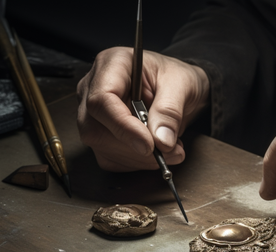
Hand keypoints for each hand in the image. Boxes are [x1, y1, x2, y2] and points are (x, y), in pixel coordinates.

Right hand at [77, 47, 208, 170]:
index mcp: (112, 65)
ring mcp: (93, 113)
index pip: (101, 100)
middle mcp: (94, 88)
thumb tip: (161, 140)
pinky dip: (137, 162)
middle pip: (94, 128)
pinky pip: (110, 158)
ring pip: (101, 146)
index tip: (149, 145)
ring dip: (139, 157)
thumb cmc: (177, 78)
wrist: (180, 88)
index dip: (123, 127)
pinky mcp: (101, 134)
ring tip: (172, 148)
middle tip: (169, 149)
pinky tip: (157, 152)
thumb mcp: (182, 85)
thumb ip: (170, 111)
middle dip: (133, 147)